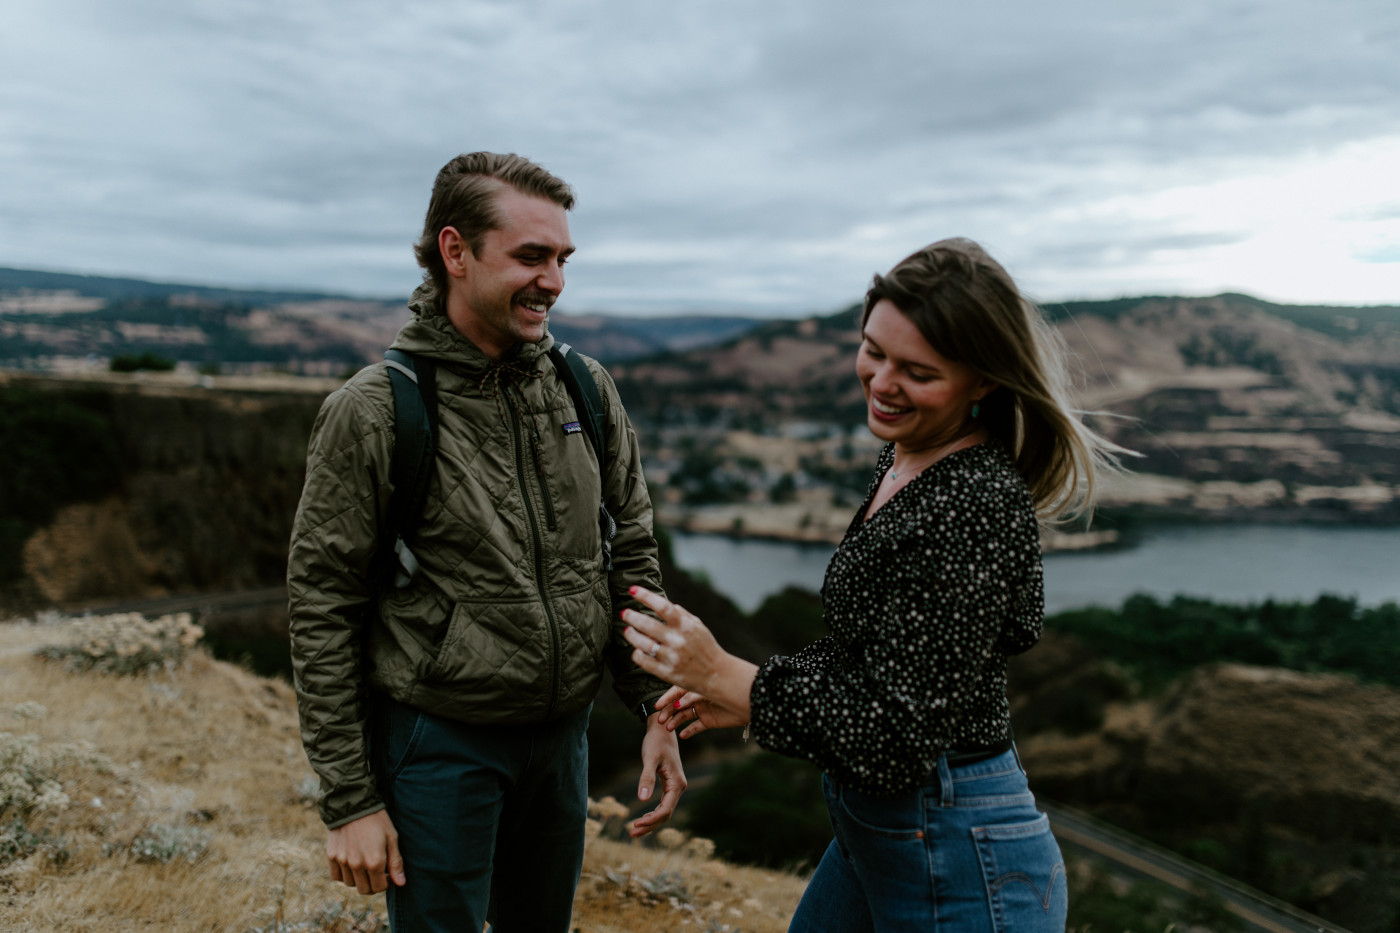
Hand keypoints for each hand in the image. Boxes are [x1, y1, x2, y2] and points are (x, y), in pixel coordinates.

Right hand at [326, 809, 405, 894]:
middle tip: (378, 872)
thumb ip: (396, 862)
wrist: (353, 803)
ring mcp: (342, 861)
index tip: (388, 874)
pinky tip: (351, 864)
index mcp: (374, 862)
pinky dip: (344, 875)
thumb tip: (401, 883)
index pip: (379, 887)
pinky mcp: (332, 856)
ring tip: (365, 865)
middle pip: (364, 889)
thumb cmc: (377, 820)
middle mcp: (357, 865)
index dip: (386, 883)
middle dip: (373, 884)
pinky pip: (336, 876)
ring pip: (350, 884)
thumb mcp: (392, 838)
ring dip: (359, 879)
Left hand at [621, 585, 757, 717]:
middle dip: (632, 616)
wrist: (717, 675)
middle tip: (624, 613)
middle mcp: (678, 640)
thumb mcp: (699, 626)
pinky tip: (636, 650)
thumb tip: (666, 604)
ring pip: (642, 644)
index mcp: (686, 626)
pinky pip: (644, 661)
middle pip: (647, 625)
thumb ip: (682, 614)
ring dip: (631, 635)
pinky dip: (637, 654)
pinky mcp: (667, 673)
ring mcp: (671, 657)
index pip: (663, 606)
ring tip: (628, 631)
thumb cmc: (706, 647)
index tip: (632, 590)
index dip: (645, 596)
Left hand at [628, 712, 686, 837]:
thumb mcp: (649, 759)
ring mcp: (675, 787)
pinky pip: (662, 805)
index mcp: (677, 783)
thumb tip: (641, 800)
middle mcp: (679, 787)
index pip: (666, 810)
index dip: (651, 820)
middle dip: (649, 825)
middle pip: (665, 814)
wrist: (662, 730)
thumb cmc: (655, 742)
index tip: (635, 824)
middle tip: (631, 833)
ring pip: (664, 811)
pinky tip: (642, 818)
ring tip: (633, 831)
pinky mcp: (669, 785)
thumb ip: (646, 778)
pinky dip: (652, 814)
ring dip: (651, 822)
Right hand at [655, 685, 748, 738]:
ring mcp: (703, 709)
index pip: (677, 691)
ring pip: (685, 716)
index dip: (666, 698)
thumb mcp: (708, 690)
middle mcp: (697, 697)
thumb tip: (676, 705)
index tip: (656, 706)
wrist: (749, 700)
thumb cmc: (729, 689)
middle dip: (668, 711)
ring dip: (676, 721)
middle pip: (678, 704)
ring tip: (668, 728)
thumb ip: (691, 697)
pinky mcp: (709, 720)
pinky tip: (681, 735)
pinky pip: (696, 727)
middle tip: (660, 720)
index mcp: (696, 685)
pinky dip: (688, 731)